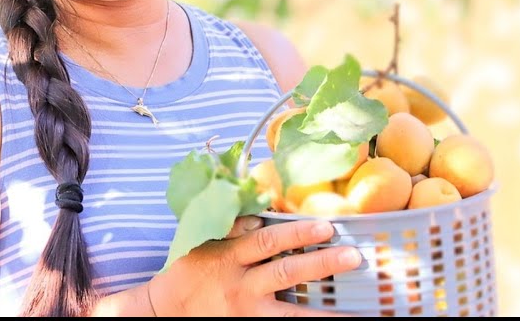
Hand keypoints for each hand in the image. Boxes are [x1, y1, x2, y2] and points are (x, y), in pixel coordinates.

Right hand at [149, 216, 362, 316]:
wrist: (162, 312)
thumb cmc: (188, 271)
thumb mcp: (202, 243)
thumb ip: (232, 226)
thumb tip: (263, 209)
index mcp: (229, 258)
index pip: (269, 241)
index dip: (297, 233)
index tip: (327, 225)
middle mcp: (241, 287)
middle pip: (286, 273)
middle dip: (321, 264)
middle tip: (354, 256)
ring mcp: (246, 313)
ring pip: (291, 314)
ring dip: (326, 312)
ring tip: (357, 309)